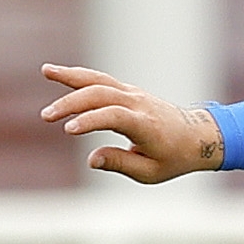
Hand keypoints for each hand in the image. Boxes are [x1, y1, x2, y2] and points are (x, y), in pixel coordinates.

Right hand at [40, 64, 222, 182]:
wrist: (196, 136)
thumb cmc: (173, 158)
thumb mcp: (151, 172)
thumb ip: (120, 164)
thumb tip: (91, 159)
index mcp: (147, 125)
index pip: (115, 116)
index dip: (90, 121)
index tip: (68, 130)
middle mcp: (139, 104)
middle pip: (102, 95)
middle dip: (71, 103)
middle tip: (46, 116)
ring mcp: (134, 94)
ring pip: (100, 80)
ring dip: (71, 76)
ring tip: (46, 70)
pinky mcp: (128, 91)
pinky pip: (101, 80)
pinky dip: (79, 76)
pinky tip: (56, 73)